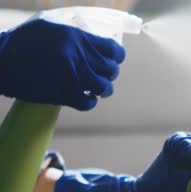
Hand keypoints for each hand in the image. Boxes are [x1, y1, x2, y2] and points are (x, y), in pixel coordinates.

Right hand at [0, 18, 124, 110]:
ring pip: (104, 88)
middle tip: (103, 76)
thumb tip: (96, 40)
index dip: (117, 57)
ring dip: (103, 90)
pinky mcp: (63, 94)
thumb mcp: (49, 27)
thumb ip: (74, 33)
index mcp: (77, 37)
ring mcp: (72, 76)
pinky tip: (85, 99)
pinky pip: (89, 103)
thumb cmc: (22, 42)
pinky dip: (89, 103)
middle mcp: (77, 56)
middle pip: (111, 71)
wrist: (0, 61)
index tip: (114, 60)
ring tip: (98, 90)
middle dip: (110, 75)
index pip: (113, 50)